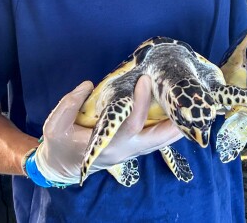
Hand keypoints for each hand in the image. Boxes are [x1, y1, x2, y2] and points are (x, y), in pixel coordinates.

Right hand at [34, 75, 183, 184]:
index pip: (131, 123)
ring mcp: (131, 152)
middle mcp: (124, 151)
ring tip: (191, 110)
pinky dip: (168, 130)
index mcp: (107, 144)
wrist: (61, 166)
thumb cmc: (59, 144)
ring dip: (176, 128)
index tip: (145, 80)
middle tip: (188, 104)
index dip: (141, 102)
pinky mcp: (133, 149)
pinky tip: (177, 117)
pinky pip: (155, 141)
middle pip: (157, 139)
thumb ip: (70, 104)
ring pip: (160, 142)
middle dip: (174, 123)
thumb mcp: (55, 125)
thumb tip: (89, 84)